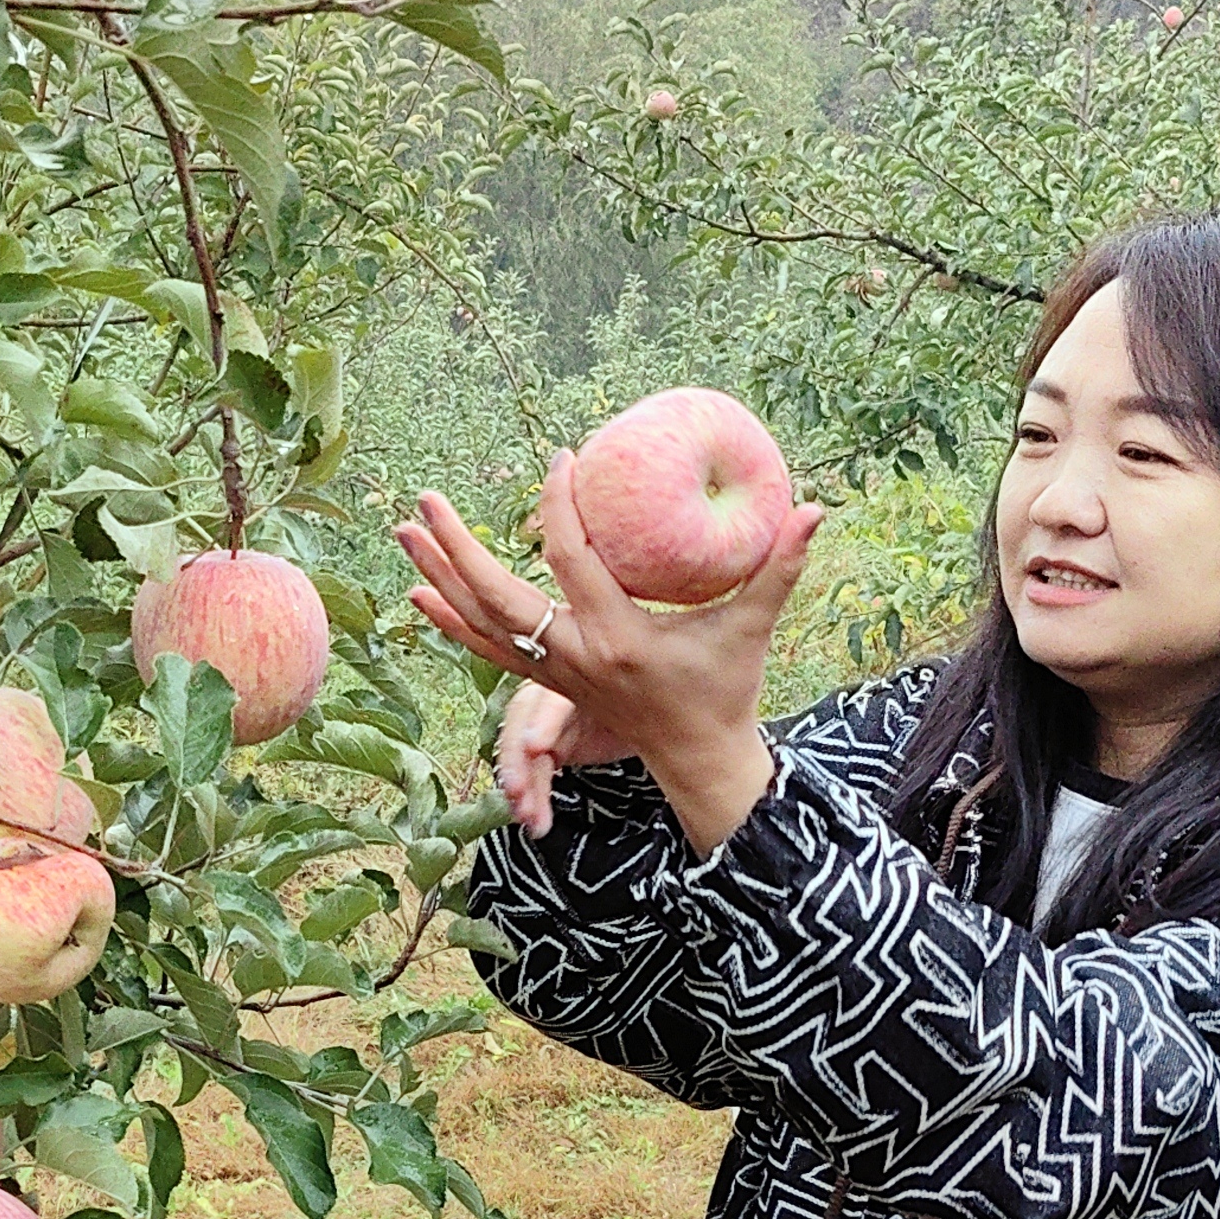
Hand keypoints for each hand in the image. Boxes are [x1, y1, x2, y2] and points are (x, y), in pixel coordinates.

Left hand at [398, 457, 823, 855]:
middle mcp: (575, 658)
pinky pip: (486, 648)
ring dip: (437, 577)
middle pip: (498, 595)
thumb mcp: (752, 628)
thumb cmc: (726, 689)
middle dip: (457, 546)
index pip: (573, 560)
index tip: (558, 459)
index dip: (557, 507)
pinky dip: (450, 620)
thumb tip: (816, 509)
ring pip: (479, 623)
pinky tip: (419, 591)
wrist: (697, 759)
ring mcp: (554, 674)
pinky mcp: (546, 682)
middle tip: (426, 498)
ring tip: (404, 530)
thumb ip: (780, 568)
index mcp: (620, 639)